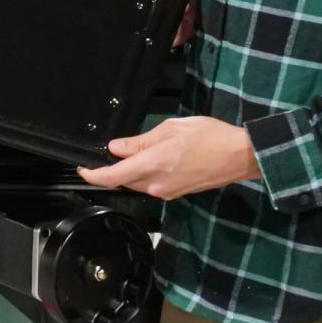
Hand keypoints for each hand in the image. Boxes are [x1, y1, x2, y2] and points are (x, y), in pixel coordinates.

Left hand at [77, 116, 259, 199]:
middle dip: (113, 168)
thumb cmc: (209, 136)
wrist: (240, 155)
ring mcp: (167, 192)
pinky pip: (151, 185)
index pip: (112, 176)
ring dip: (130, 170)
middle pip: (123, 180)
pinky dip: (145, 173)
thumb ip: (140, 141)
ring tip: (138, 150)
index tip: (81, 168)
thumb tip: (116, 148)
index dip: (92, 174)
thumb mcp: (171, 129)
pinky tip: (154, 159)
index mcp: (153, 165)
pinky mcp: (176, 194)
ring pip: (137, 183)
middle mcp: (157, 184)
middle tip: (112, 150)